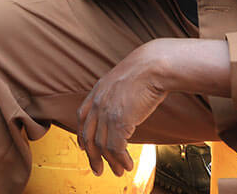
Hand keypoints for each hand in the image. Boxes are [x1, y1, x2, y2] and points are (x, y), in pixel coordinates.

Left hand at [76, 38, 232, 177]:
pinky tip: (128, 165)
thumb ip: (117, 91)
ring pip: (102, 145)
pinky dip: (121, 160)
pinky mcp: (119, 121)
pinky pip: (116, 148)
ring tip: (119, 171)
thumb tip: (124, 103)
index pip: (82, 116)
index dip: (82, 133)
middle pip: (88, 135)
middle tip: (98, 170)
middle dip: (92, 156)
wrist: (154, 65)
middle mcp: (99, 102)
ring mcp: (107, 112)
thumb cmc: (146, 69)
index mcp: (98, 89)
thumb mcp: (123, 77)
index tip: (84, 147)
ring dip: (111, 162)